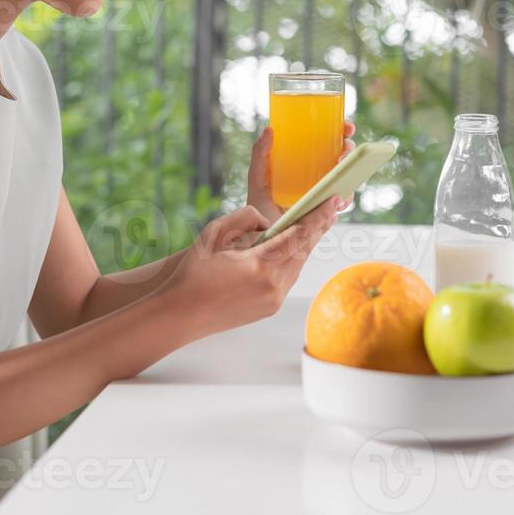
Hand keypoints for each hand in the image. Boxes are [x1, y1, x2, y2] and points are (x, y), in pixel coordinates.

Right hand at [161, 199, 344, 335]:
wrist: (180, 314)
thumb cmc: (193, 272)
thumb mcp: (215, 233)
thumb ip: (245, 219)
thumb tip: (268, 222)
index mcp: (260, 265)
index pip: (299, 235)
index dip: (318, 216)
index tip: (333, 200)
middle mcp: (273, 286)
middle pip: (305, 250)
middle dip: (318, 227)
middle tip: (332, 207)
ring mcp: (274, 300)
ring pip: (298, 265)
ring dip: (305, 244)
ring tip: (315, 224)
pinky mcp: (271, 308)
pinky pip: (288, 278)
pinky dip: (292, 260)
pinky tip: (293, 249)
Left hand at [247, 120, 357, 224]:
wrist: (262, 237)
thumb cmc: (260, 205)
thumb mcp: (258, 178)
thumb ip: (260, 154)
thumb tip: (269, 129)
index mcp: (308, 163)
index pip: (330, 141)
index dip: (342, 131)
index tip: (347, 127)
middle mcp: (321, 176)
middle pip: (344, 157)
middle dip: (350, 151)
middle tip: (343, 152)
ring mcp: (327, 194)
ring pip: (348, 180)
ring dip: (351, 176)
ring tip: (341, 176)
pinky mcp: (328, 213)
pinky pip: (343, 204)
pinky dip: (345, 200)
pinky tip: (338, 199)